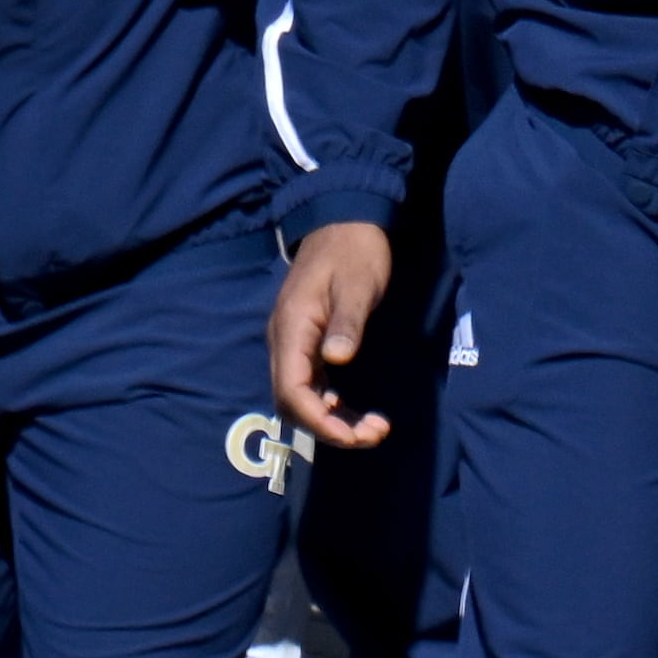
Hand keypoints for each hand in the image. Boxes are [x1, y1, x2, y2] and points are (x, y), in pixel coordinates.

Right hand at [270, 222, 395, 449]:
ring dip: (333, 419)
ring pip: (302, 396)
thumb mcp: (359, 284)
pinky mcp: (308, 342)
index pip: (292, 390)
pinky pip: (312, 383)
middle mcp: (285, 341)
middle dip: (328, 427)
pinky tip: (354, 412)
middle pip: (294, 401)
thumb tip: (336, 360)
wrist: (346, 220)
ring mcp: (294, 342)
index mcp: (292, 328)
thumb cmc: (355, 251)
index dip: (318, 419)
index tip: (351, 435)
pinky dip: (331, 403)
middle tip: (371, 437)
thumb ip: (347, 322)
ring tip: (372, 431)